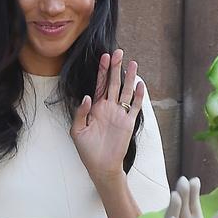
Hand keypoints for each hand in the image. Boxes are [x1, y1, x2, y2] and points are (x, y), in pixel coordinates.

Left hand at [70, 49, 143, 181]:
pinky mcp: (128, 123)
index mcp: (96, 107)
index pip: (100, 84)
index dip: (102, 70)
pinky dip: (138, 96)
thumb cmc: (87, 150)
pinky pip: (134, 107)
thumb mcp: (77, 131)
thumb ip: (81, 112)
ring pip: (126, 91)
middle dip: (116, 67)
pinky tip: (140, 84)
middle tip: (119, 52)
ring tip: (133, 63)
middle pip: (114, 83)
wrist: (101, 166)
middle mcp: (109, 108)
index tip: (104, 56)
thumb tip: (87, 96)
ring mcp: (120, 114)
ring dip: (129, 78)